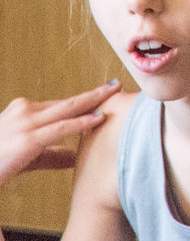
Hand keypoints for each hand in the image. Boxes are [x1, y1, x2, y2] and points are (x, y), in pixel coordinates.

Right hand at [0, 82, 117, 185]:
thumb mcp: (27, 155)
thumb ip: (53, 154)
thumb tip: (77, 157)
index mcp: (22, 112)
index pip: (60, 105)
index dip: (85, 101)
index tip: (105, 93)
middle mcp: (24, 111)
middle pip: (67, 101)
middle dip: (94, 93)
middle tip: (117, 84)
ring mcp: (25, 123)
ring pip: (67, 109)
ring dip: (93, 100)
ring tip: (114, 93)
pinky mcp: (27, 139)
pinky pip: (60, 128)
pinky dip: (81, 123)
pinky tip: (97, 119)